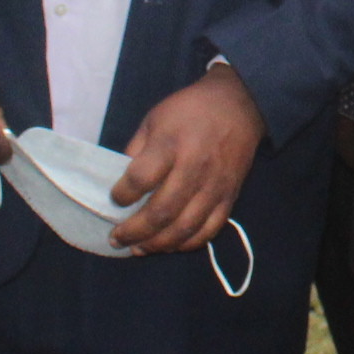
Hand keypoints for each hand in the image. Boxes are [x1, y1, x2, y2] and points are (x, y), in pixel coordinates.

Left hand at [111, 64, 263, 252]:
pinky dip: (187, 243)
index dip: (122, 195)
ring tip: (138, 248)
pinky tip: (170, 244)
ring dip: (158, 244)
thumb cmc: (189, 110)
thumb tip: (120, 183)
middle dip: (134, 230)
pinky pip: (209, 230)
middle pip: (161, 211)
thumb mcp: (154, 119)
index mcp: (171, 144)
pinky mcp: (229, 197)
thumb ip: (136, 150)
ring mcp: (214, 186)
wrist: (238, 105)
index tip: (114, 199)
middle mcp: (194, 168)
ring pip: (185, 227)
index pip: (141, 178)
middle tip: (116, 238)